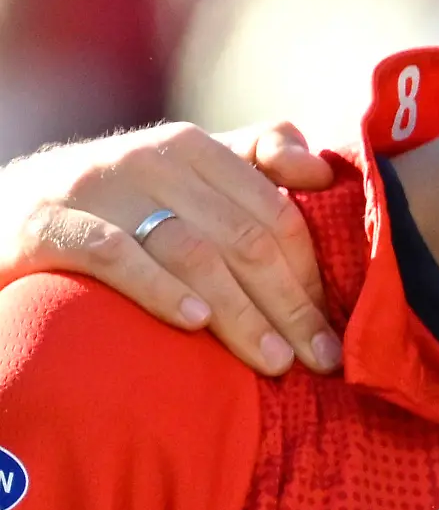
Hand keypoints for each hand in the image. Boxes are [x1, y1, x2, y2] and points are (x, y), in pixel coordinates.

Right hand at [0, 121, 336, 375]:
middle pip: (242, 238)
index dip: (311, 274)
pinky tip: (195, 323)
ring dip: (241, 312)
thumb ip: (255, 162)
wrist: (3, 212)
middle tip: (320, 360)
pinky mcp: (49, 224)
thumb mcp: (180, 176)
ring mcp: (98, 190)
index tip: (335, 329)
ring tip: (275, 362)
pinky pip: (114, 256)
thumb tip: (323, 172)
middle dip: (290, 305)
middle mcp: (150, 159)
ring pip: (191, 251)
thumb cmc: (114, 206)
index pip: (273, 213)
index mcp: (193, 148)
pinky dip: (159, 288)